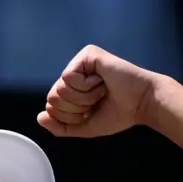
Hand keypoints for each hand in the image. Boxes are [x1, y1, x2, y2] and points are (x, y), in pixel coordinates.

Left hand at [37, 45, 160, 137]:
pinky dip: (86, 87)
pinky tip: (102, 81)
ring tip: (102, 91)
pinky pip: (68, 77)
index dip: (70, 116)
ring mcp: (80, 62)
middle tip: (98, 100)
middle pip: (52, 97)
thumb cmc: (119, 113)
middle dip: (76, 108)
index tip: (92, 111)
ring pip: (60, 88)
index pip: (52, 105)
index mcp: (74, 89)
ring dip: (83, 98)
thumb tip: (40, 118)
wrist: (141, 104)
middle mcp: (75, 73)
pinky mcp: (87, 54)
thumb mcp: (85, 126)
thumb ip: (61, 126)